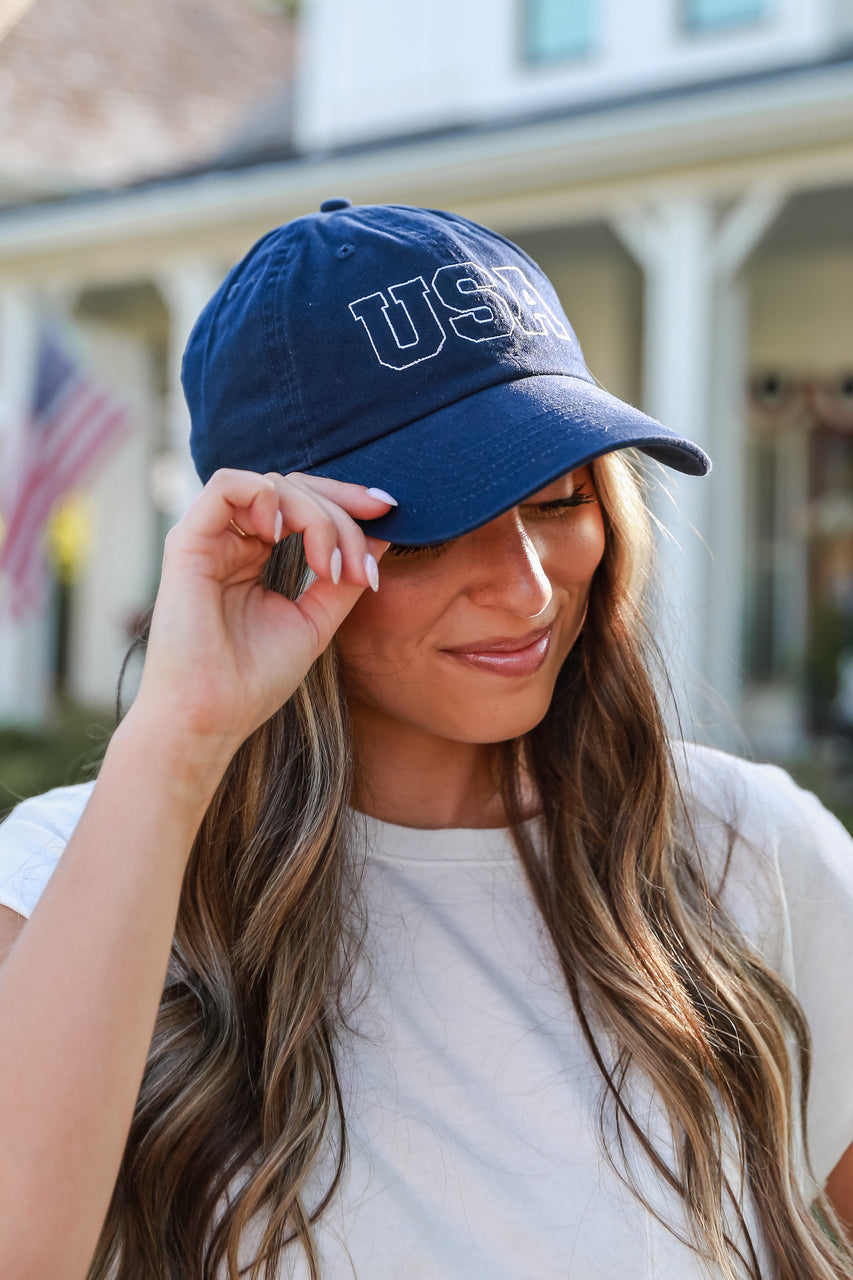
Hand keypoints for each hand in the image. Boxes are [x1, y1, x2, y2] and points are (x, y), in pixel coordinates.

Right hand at [130, 468, 392, 759]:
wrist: (210, 719)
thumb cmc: (253, 681)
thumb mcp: (315, 621)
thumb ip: (344, 577)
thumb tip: (381, 533)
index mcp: (255, 556)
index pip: (305, 504)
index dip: (348, 501)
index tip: (388, 513)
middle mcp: (231, 541)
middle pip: (295, 488)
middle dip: (341, 513)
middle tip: (360, 565)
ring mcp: (209, 539)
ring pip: (272, 485)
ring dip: (315, 515)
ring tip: (328, 567)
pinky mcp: (187, 542)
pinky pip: (226, 485)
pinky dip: (267, 498)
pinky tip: (284, 536)